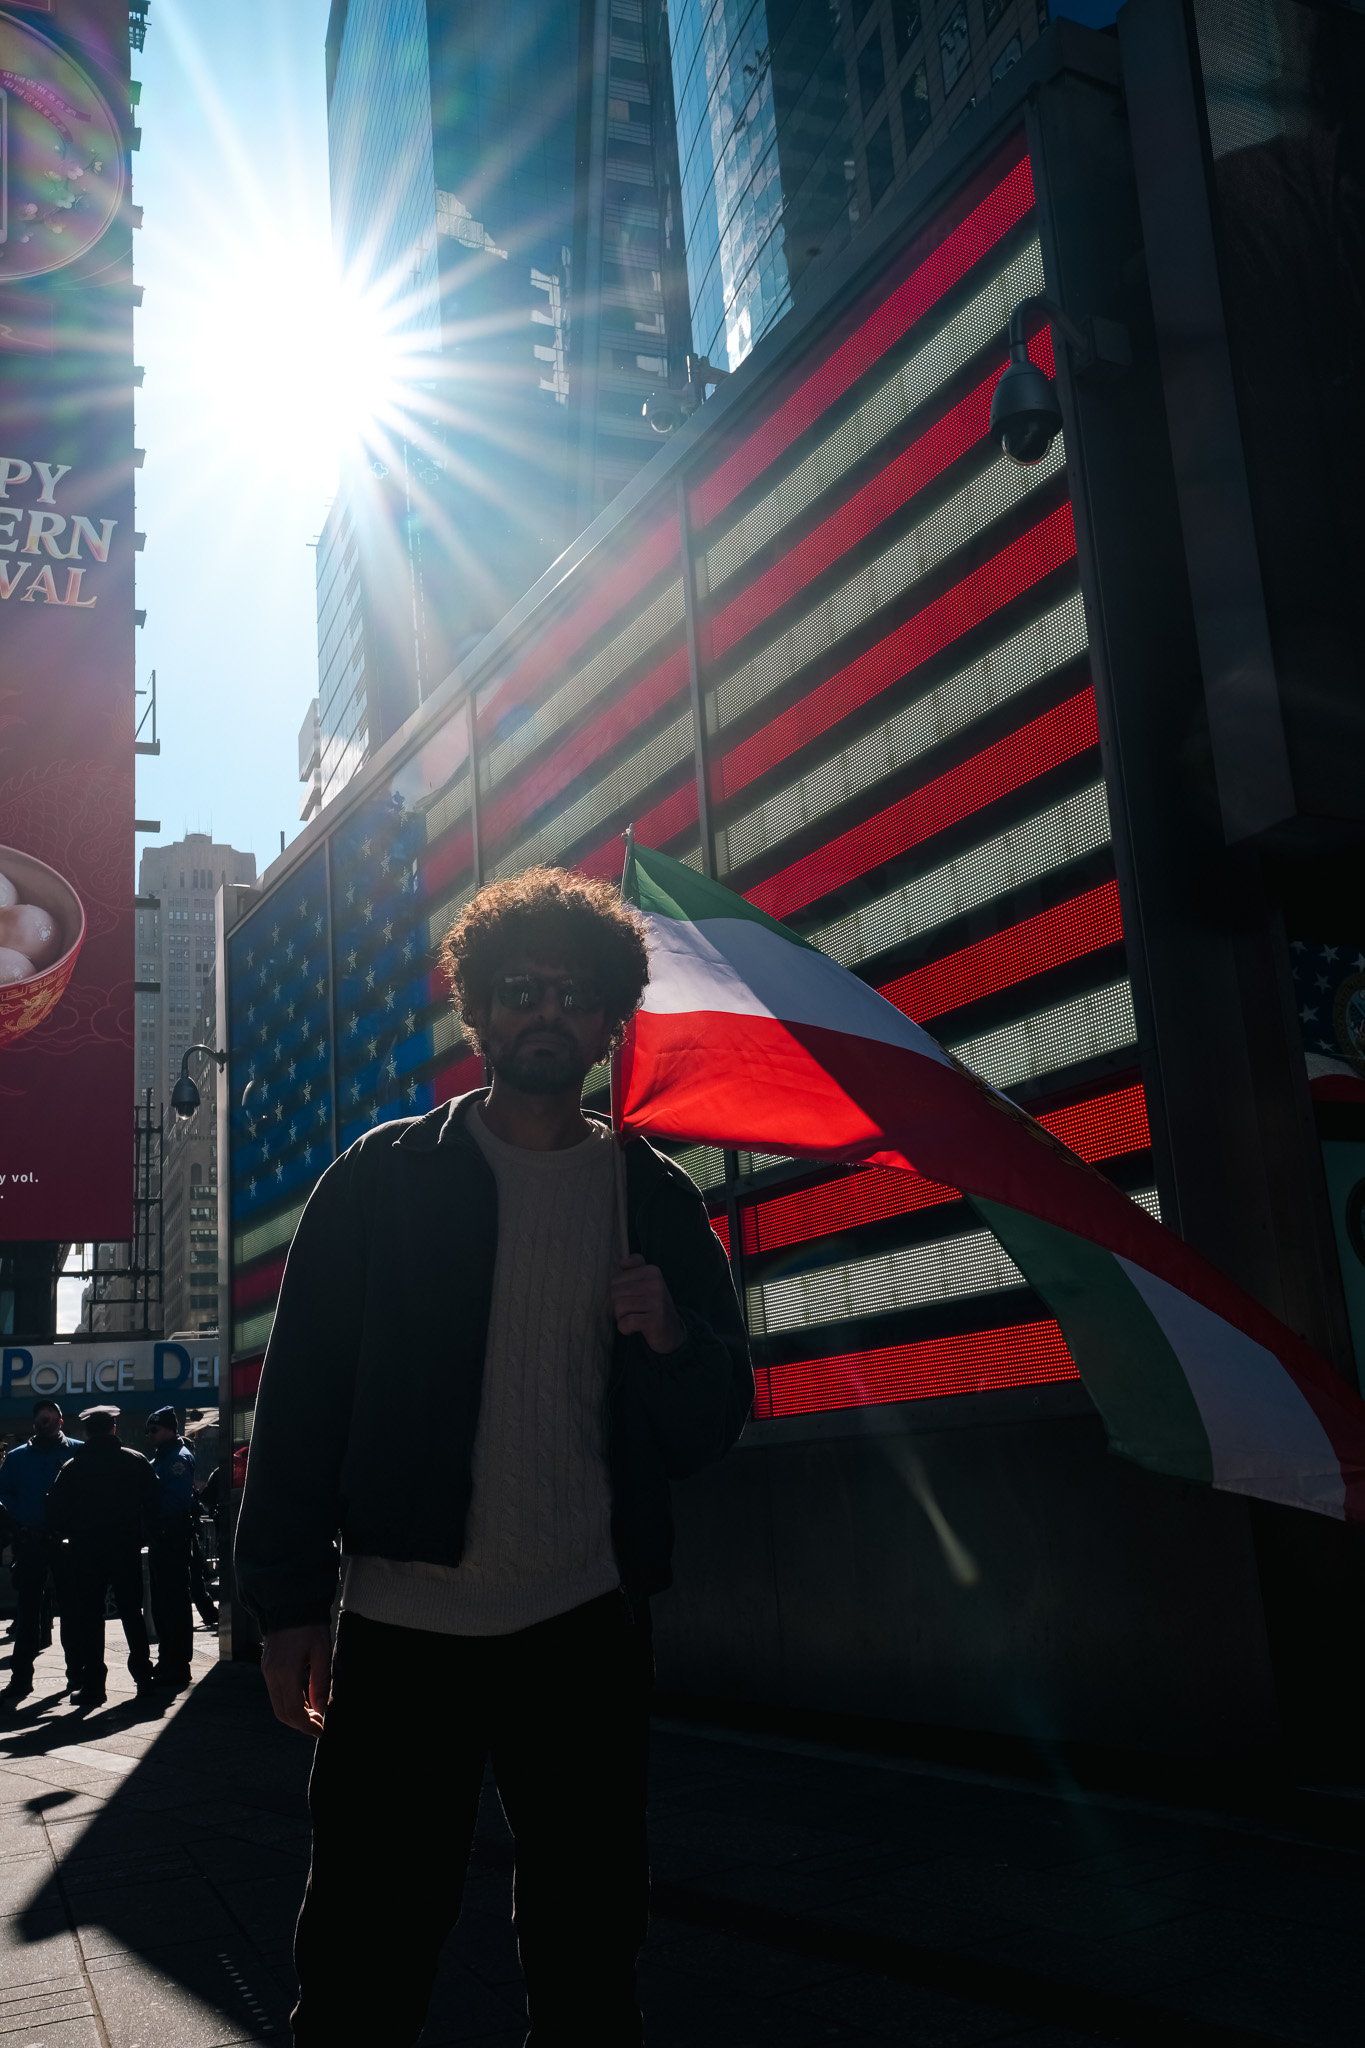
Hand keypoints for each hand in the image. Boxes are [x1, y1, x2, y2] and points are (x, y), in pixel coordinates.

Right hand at [261, 1623, 331, 1737]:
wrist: (290, 1604)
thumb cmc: (310, 1626)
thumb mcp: (322, 1653)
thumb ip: (321, 1682)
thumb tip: (321, 1709)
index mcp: (285, 1672)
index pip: (293, 1711)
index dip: (307, 1726)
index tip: (321, 1731)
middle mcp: (272, 1675)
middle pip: (282, 1712)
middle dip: (301, 1724)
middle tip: (320, 1725)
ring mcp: (267, 1671)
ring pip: (278, 1705)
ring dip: (295, 1715)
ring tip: (315, 1714)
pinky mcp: (268, 1667)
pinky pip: (276, 1693)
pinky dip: (290, 1703)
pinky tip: (305, 1700)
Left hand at [610, 1253, 685, 1353]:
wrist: (672, 1330)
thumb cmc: (653, 1305)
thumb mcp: (647, 1282)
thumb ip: (634, 1267)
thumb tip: (622, 1263)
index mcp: (652, 1271)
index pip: (616, 1280)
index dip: (617, 1293)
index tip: (631, 1298)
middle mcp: (656, 1284)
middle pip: (615, 1293)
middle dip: (618, 1306)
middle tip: (632, 1311)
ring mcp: (657, 1302)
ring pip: (619, 1307)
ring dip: (621, 1317)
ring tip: (634, 1318)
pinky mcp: (655, 1321)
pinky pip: (627, 1322)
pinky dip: (625, 1328)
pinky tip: (633, 1328)